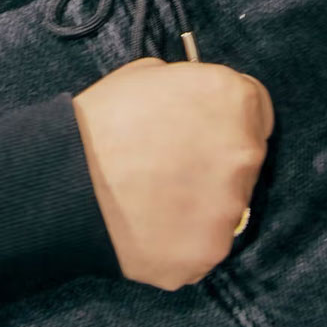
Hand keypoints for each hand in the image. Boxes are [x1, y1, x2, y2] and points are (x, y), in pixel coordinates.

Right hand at [72, 57, 271, 290]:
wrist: (69, 181)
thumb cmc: (103, 120)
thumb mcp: (147, 74)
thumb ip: (191, 88)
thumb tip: (202, 105)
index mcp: (231, 101)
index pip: (257, 107)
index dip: (229, 113)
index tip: (207, 124)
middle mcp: (244, 153)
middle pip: (246, 156)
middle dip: (218, 156)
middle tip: (173, 160)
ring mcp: (231, 208)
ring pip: (228, 203)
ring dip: (203, 198)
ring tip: (156, 194)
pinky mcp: (212, 251)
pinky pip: (206, 240)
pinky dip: (186, 234)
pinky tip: (153, 222)